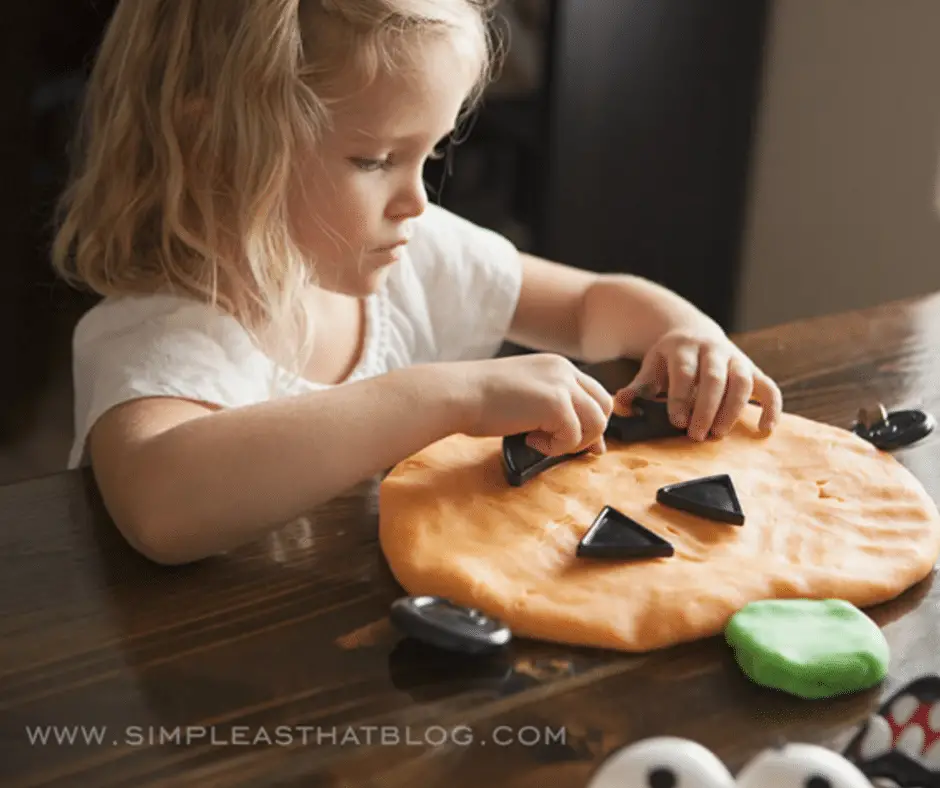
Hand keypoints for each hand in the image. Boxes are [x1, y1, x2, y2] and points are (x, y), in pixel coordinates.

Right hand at [456, 353, 613, 455]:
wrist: (458, 393)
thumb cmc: (481, 400)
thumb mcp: (526, 397)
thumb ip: (555, 411)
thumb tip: (590, 444)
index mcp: (557, 366)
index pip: (594, 393)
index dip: (591, 420)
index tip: (578, 441)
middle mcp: (564, 370)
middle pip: (604, 406)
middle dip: (590, 432)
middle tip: (563, 446)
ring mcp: (562, 385)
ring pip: (597, 423)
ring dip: (574, 442)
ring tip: (543, 443)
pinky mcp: (556, 404)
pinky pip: (573, 436)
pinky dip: (554, 447)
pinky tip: (529, 440)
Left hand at [614, 329, 782, 440]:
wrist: (692, 333)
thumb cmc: (669, 360)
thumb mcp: (650, 369)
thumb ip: (636, 389)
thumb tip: (620, 406)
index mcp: (683, 348)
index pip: (684, 373)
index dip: (680, 398)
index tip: (676, 422)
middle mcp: (712, 350)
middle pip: (715, 378)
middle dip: (707, 408)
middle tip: (697, 435)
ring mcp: (736, 358)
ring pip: (743, 381)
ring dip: (733, 410)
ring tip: (718, 433)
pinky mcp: (753, 369)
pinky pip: (768, 387)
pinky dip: (771, 408)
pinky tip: (764, 429)